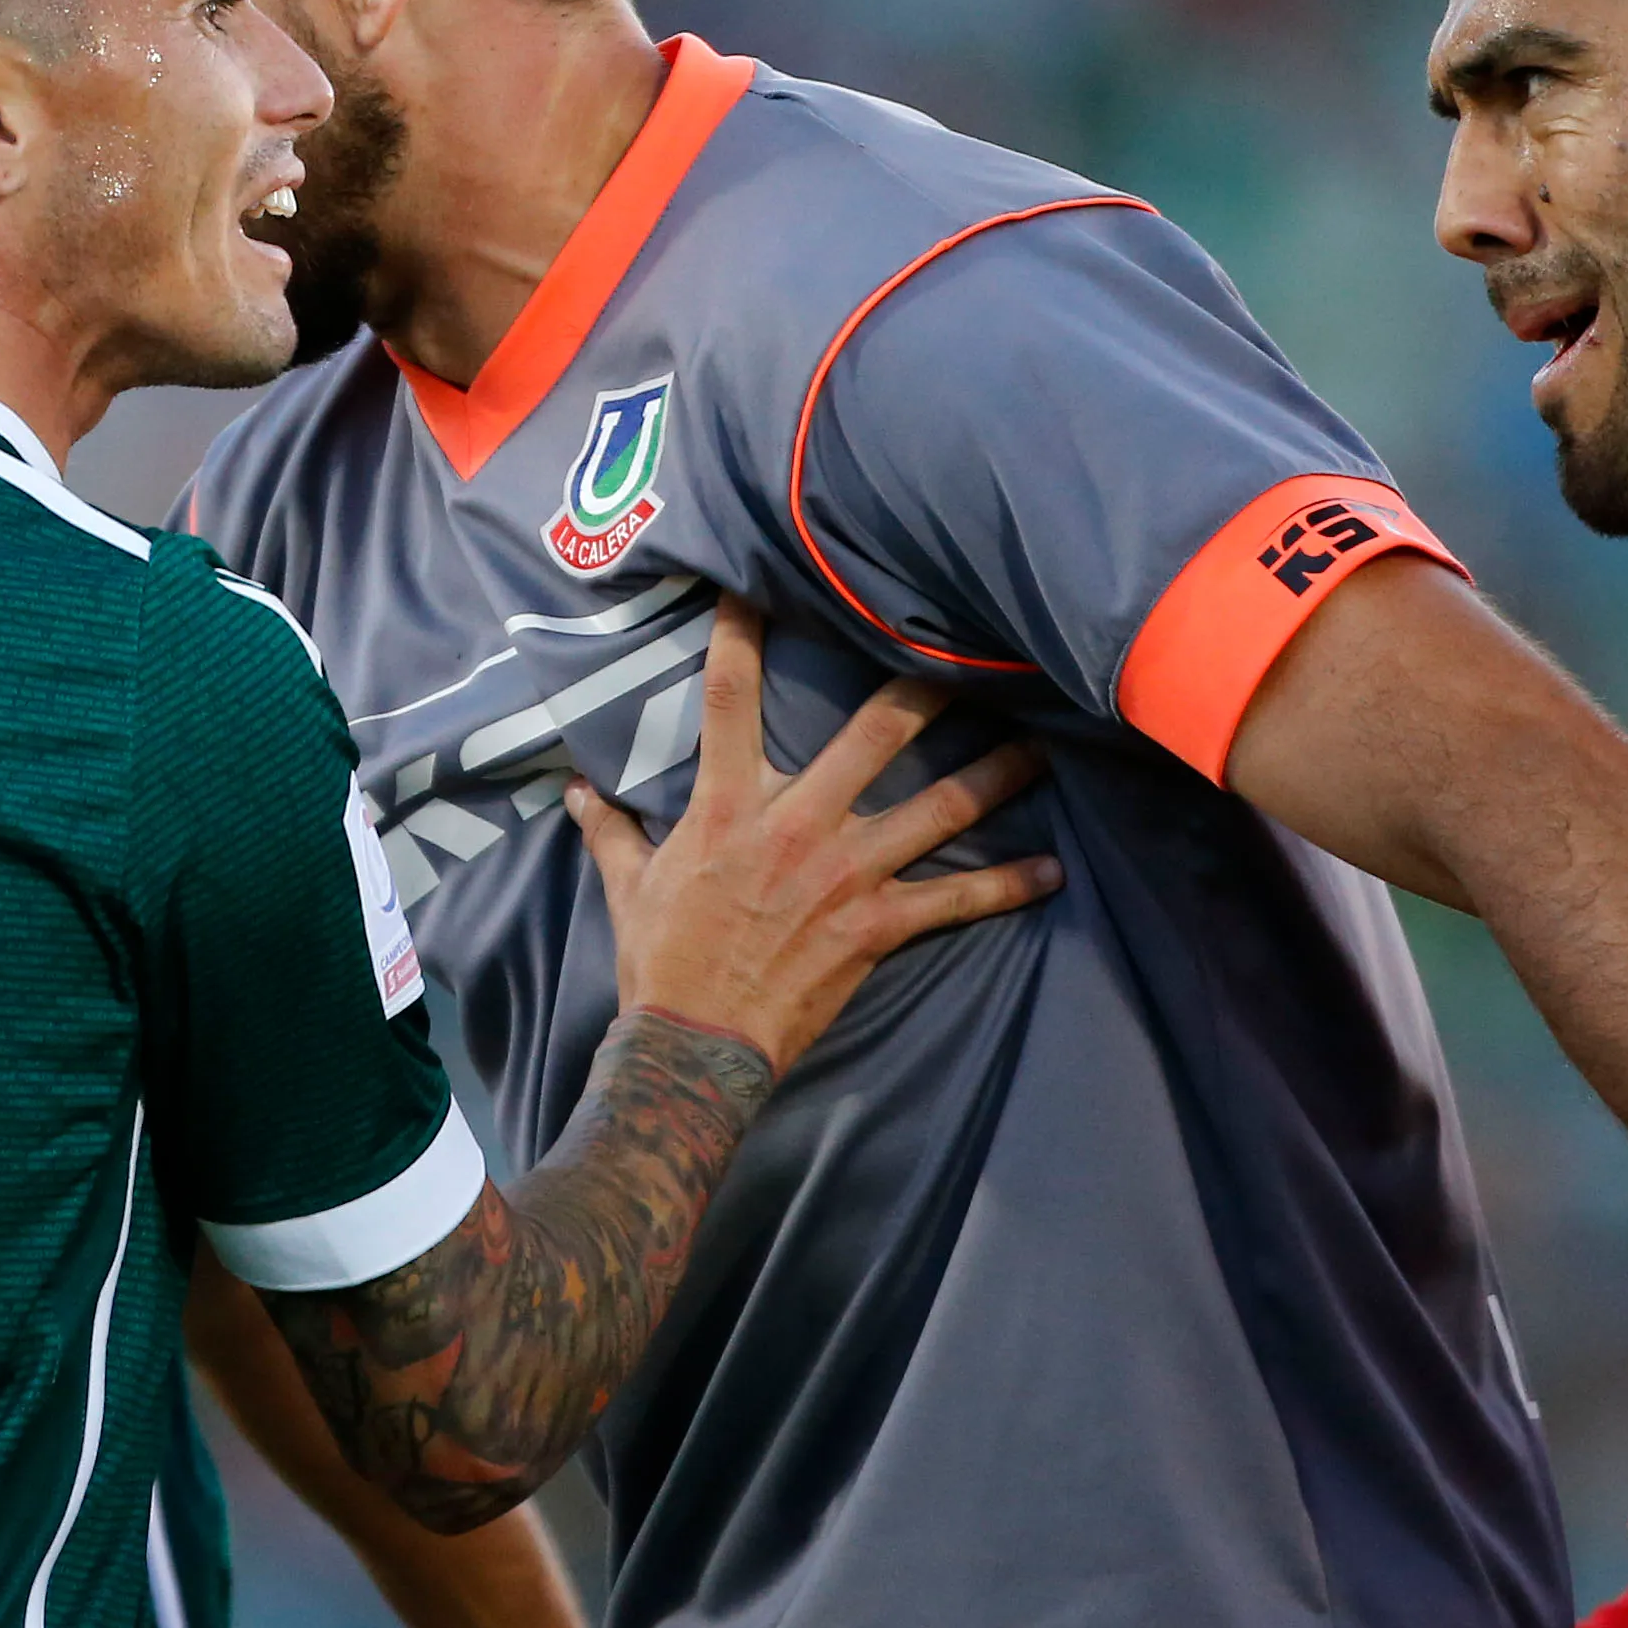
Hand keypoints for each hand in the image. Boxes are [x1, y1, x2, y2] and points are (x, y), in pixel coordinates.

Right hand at [569, 597, 1053, 1073]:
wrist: (694, 1043)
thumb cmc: (659, 961)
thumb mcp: (626, 887)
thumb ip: (609, 829)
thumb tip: (574, 788)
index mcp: (728, 805)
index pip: (728, 699)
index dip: (739, 635)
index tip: (754, 584)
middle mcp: (797, 824)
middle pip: (874, 732)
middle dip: (927, 686)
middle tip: (971, 647)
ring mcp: (846, 873)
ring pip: (938, 806)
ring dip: (995, 774)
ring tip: (1043, 745)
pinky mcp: (877, 926)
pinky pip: (957, 900)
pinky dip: (1007, 885)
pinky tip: (1052, 869)